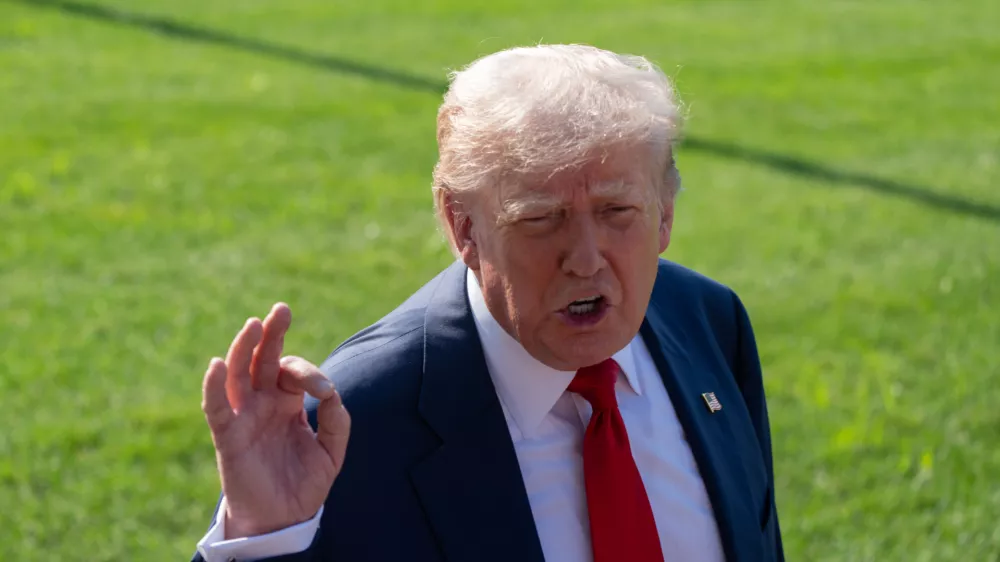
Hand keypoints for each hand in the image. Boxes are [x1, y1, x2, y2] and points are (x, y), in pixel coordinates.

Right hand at [201, 303, 350, 537]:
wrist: (283, 520)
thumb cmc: (304, 484)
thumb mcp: (332, 451)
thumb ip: (337, 422)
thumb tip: (330, 393)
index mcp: (287, 402)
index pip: (294, 371)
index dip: (310, 373)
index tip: (324, 391)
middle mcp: (263, 403)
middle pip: (263, 359)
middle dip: (272, 333)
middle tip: (282, 309)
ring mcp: (244, 416)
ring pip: (238, 373)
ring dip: (244, 348)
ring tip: (254, 324)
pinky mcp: (228, 436)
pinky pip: (216, 406)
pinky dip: (213, 385)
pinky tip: (217, 364)